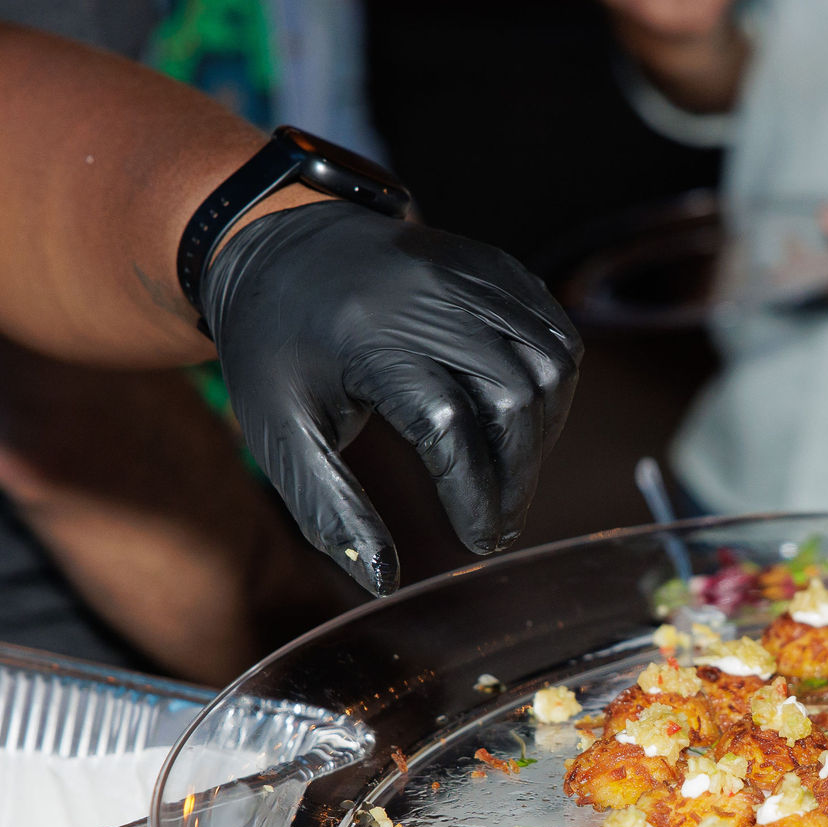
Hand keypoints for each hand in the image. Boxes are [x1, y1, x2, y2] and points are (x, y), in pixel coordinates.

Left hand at [202, 204, 580, 594]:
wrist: (272, 246)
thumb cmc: (273, 349)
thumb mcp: (280, 433)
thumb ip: (329, 508)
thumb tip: (382, 580)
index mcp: (370, 336)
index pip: (450, 428)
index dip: (473, 496)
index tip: (475, 541)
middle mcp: (430, 294)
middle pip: (515, 396)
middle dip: (518, 476)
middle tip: (498, 523)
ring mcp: (470, 272)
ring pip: (551, 362)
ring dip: (543, 433)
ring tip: (510, 476)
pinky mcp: (493, 265)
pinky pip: (554, 330)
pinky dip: (552, 385)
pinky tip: (522, 423)